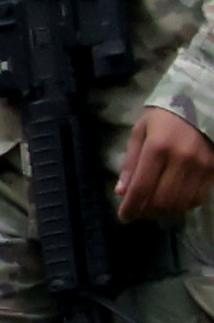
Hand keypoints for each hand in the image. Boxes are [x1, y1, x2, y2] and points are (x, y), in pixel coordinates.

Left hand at [118, 102, 212, 224]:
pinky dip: (183, 205)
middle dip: (146, 212)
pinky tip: (173, 202)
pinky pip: (198, 197)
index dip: (131, 207)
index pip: (142, 187)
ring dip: (164, 212)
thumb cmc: (165, 116)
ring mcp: (201, 166)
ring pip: (181, 202)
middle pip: (162, 200)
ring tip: (152, 209)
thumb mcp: (140, 132)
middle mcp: (181, 159)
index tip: (123, 217)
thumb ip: (131, 163)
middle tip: (137, 213)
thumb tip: (121, 191)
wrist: (201, 104)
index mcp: (158, 147)